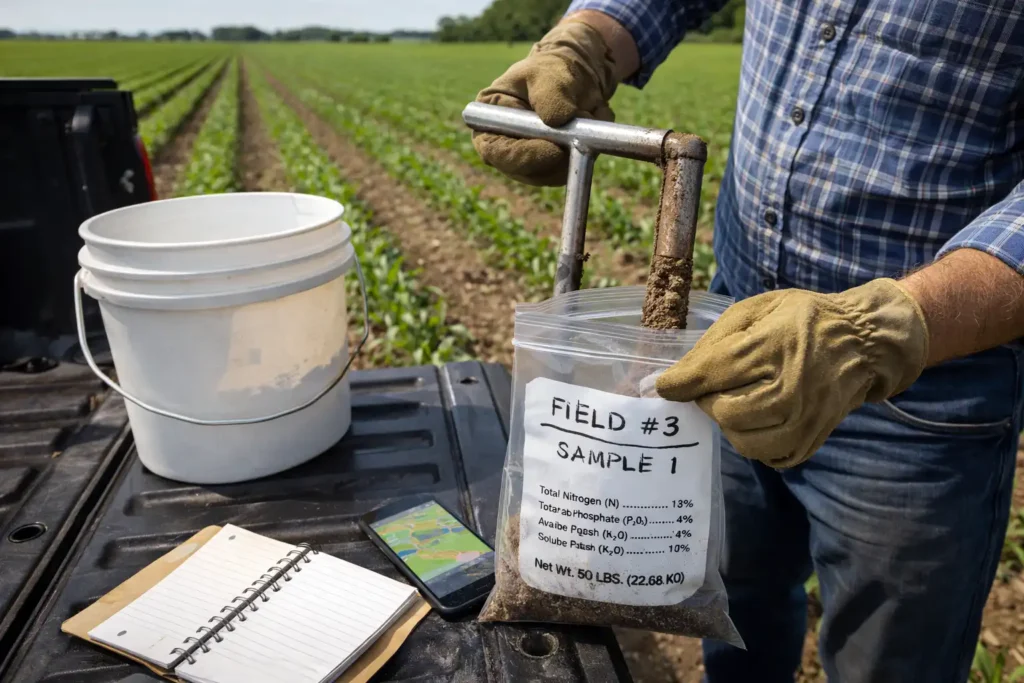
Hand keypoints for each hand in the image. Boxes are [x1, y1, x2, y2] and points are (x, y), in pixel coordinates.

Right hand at [472, 20, 617, 185]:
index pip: (495, 152)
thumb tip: (556, 120)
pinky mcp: (553, 171)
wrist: (575, 80)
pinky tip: (586, 125)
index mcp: (489, 123)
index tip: (554, 149)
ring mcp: (529, 164)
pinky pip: (572, 170)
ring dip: (575, 147)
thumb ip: (549, 94)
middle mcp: (504, 149)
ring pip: (553, 174)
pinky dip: (587, 149)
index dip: (523, 156)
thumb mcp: (547, 73)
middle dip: (556, 156)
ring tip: (583, 113)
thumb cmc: (550, 72)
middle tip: (579, 129)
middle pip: (525, 171)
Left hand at [656, 279, 929, 467]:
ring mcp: (806, 419)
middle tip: (712, 389)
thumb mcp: (757, 310)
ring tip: (734, 403)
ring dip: (729, 424)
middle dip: (708, 401)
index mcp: (775, 345)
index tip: (664, 386)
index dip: (681, 382)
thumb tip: (675, 376)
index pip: (714, 371)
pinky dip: (754, 441)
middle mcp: (792, 388)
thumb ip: (715, 341)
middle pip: (726, 412)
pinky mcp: (813, 440)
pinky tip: (756, 421)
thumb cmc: (803, 319)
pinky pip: (769, 456)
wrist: (864, 342)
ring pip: (744, 441)